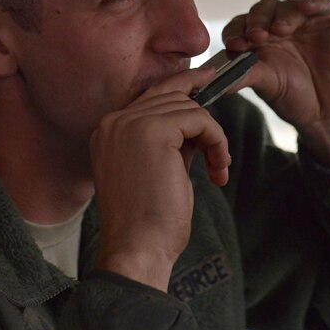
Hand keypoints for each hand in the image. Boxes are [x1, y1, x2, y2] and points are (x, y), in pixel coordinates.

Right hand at [90, 68, 229, 290]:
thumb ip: (170, 142)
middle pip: (171, 95)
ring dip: (213, 138)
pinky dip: (216, 139)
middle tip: (221, 147)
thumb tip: (196, 123)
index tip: (209, 80)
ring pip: (190, 108)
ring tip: (217, 169)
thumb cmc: (149, 222)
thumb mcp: (157, 170)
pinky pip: (200, 118)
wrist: (138, 249)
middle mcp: (113, 122)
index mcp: (108, 132)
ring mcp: (129, 123)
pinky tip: (217, 166)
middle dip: (204, 117)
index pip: (151, 96)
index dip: (183, 87)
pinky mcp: (153, 130)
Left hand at [222, 0, 329, 169]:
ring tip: (280, 30)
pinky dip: (313, 2)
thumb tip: (212, 79)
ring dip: (282, 14)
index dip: (235, 32)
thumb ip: (244, 76)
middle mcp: (276, 25)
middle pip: (261, 11)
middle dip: (256, 21)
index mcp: (255, 39)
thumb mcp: (267, 86)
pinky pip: (320, 2)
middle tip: (255, 37)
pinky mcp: (327, 18)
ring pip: (287, 4)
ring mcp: (302, 20)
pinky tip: (307, 8)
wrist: (327, 110)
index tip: (234, 45)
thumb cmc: (293, 97)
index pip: (238, 26)